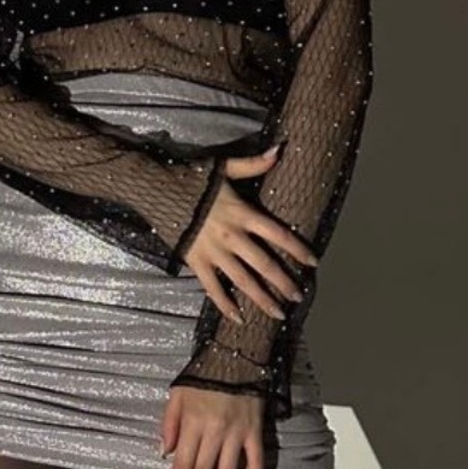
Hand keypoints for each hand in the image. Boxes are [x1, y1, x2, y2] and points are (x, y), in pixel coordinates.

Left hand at [160, 383, 264, 468]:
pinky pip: (257, 462)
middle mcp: (214, 430)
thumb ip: (168, 424)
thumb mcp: (177, 394)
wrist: (236, 355)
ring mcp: (237, 432)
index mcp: (193, 422)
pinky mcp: (255, 431)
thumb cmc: (204, 374)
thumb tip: (164, 453)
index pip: (182, 465)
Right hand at [181, 143, 319, 324]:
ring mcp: (214, 252)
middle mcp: (232, 236)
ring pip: (243, 281)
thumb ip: (254, 164)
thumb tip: (280, 150)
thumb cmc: (191, 178)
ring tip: (278, 313)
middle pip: (264, 264)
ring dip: (262, 299)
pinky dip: (225, 305)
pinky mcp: (196, 262)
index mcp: (243, 213)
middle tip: (298, 296)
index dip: (297, 249)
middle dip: (284, 282)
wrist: (155, 189)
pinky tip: (238, 318)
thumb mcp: (225, 167)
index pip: (278, 235)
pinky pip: (213, 288)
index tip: (312, 262)